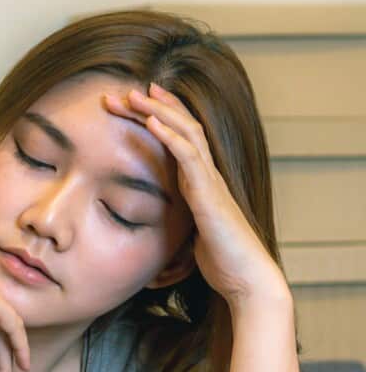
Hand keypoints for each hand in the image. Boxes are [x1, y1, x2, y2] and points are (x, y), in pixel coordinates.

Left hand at [102, 84, 288, 310]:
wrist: (246, 281)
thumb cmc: (220, 262)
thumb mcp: (186, 236)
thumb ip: (171, 223)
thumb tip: (146, 230)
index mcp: (201, 183)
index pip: (182, 139)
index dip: (162, 117)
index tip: (138, 101)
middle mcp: (208, 176)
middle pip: (183, 128)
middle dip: (155, 107)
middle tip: (125, 91)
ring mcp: (211, 183)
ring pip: (187, 134)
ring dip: (159, 112)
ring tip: (134, 95)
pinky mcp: (209, 196)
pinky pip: (189, 158)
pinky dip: (170, 137)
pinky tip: (152, 122)